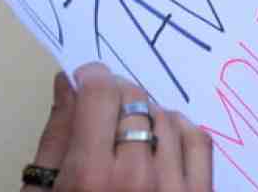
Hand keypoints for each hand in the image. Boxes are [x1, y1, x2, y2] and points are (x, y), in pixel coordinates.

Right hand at [23, 64, 212, 191]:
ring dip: (145, 115)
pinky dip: (180, 130)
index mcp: (90, 179)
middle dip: (115, 95)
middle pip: (135, 101)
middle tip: (102, 109)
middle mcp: (137, 180)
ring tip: (126, 135)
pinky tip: (161, 141)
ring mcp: (175, 190)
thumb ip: (58, 135)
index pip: (102, 94)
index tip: (85, 80)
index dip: (92, 77)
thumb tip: (68, 82)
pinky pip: (200, 141)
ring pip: (166, 116)